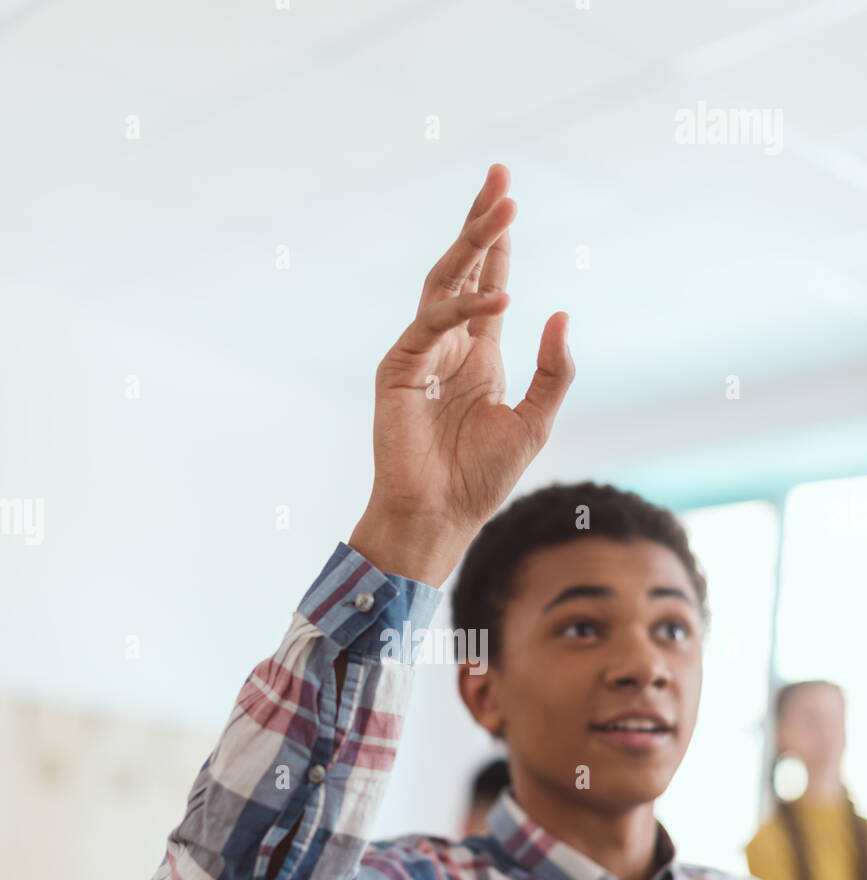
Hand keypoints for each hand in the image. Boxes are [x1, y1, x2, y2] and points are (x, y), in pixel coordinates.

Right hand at [350, 164, 574, 584]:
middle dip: (481, 223)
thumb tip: (560, 313)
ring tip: (500, 206)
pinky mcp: (398, 369)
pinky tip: (499, 298)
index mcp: (477, 356)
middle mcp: (447, 346)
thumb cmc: (481, 477)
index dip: (497, 242)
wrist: (440, 515)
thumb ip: (553, 370)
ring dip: (471, 243)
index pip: (487, 285)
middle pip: (462, 268)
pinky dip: (462, 309)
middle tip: (500, 175)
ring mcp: (419, 354)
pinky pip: (431, 325)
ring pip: (443, 283)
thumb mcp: (533, 419)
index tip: (508, 195)